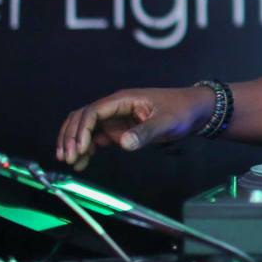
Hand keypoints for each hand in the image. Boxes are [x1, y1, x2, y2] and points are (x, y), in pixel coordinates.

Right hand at [55, 86, 214, 170]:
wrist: (195, 110)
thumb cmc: (182, 110)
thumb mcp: (166, 122)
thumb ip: (145, 133)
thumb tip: (124, 143)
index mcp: (124, 99)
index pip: (93, 111)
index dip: (82, 130)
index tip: (77, 148)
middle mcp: (116, 107)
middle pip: (83, 117)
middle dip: (72, 136)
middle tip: (67, 157)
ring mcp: (117, 117)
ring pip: (86, 127)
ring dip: (75, 142)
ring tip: (70, 161)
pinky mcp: (120, 128)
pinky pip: (97, 136)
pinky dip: (86, 147)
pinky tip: (82, 161)